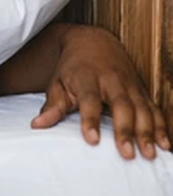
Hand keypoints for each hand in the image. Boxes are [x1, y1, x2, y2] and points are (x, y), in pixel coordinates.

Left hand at [31, 25, 170, 159]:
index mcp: (87, 77)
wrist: (93, 41)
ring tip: (149, 154)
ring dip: (147, 132)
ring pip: (142, 108)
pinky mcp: (141, 89)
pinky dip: (161, 126)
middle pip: (121, 105)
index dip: (90, 120)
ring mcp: (130, 84)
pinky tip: (165, 145)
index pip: (89, 100)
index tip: (92, 140)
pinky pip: (154, 108)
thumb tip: (36, 125)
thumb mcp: (58, 83)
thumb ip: (52, 106)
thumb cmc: (72, 68)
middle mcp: (111, 80)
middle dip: (125, 130)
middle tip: (127, 154)